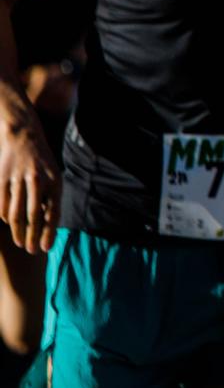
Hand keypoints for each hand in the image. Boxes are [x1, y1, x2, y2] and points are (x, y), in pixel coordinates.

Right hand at [0, 111, 59, 252]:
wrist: (23, 136)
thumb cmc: (42, 162)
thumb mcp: (54, 176)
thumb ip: (51, 198)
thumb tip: (49, 225)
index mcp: (54, 181)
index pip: (53, 212)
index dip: (49, 232)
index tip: (46, 248)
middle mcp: (37, 181)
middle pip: (33, 216)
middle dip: (33, 236)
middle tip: (32, 251)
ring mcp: (18, 179)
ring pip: (15, 213)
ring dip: (17, 231)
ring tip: (21, 243)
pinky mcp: (2, 178)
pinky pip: (2, 203)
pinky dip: (4, 217)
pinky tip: (7, 224)